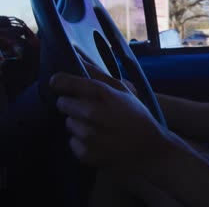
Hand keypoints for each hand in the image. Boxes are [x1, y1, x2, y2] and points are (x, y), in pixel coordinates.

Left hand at [50, 64, 170, 173]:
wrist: (151, 149)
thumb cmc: (136, 116)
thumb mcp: (123, 90)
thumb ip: (97, 73)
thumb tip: (75, 53)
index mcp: (103, 94)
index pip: (66, 82)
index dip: (59, 81)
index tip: (58, 83)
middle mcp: (93, 114)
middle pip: (62, 103)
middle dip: (72, 103)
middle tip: (88, 108)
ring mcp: (89, 136)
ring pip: (68, 123)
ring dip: (78, 123)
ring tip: (97, 126)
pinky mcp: (86, 154)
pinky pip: (72, 142)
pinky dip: (81, 141)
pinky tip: (98, 140)